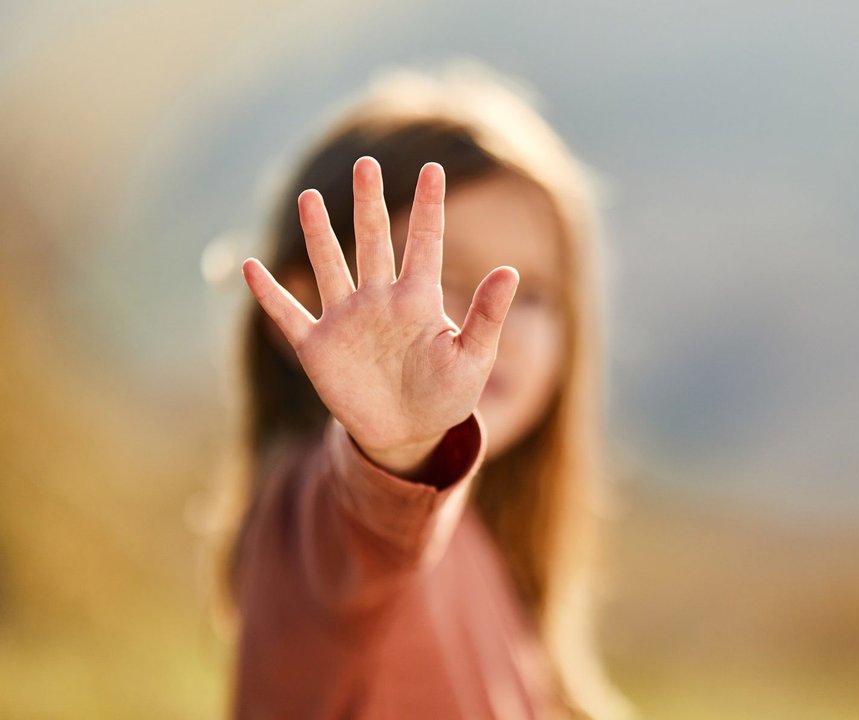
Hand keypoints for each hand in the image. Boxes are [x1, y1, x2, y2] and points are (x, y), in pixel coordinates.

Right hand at [241, 157, 517, 474]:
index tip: (434, 168)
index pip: (425, 242)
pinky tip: (251, 266)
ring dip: (319, 234)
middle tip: (366, 163)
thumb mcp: (474, 358)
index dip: (429, 206)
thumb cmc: (447, 395)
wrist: (409, 434)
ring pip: (330, 266)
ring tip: (310, 197)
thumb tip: (511, 270)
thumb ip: (488, 315)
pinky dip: (269, 294)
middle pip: (373, 240)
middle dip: (369, 203)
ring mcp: (347, 320)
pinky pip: (288, 315)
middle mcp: (380, 300)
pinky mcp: (318, 347)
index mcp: (419, 299)